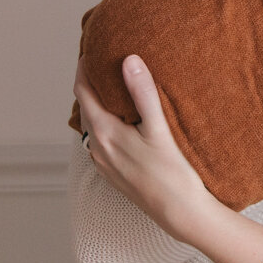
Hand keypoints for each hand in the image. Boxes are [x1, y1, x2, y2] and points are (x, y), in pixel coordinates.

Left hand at [74, 54, 216, 243]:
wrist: (179, 213)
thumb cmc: (172, 172)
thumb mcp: (159, 128)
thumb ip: (142, 92)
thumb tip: (129, 59)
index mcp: (104, 133)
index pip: (83, 91)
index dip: (83, 68)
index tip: (90, 49)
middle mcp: (97, 147)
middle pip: (86, 107)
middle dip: (91, 84)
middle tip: (103, 62)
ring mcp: (103, 162)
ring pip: (92, 125)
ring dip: (98, 105)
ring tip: (113, 87)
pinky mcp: (113, 173)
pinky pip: (100, 140)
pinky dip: (104, 123)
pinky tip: (122, 121)